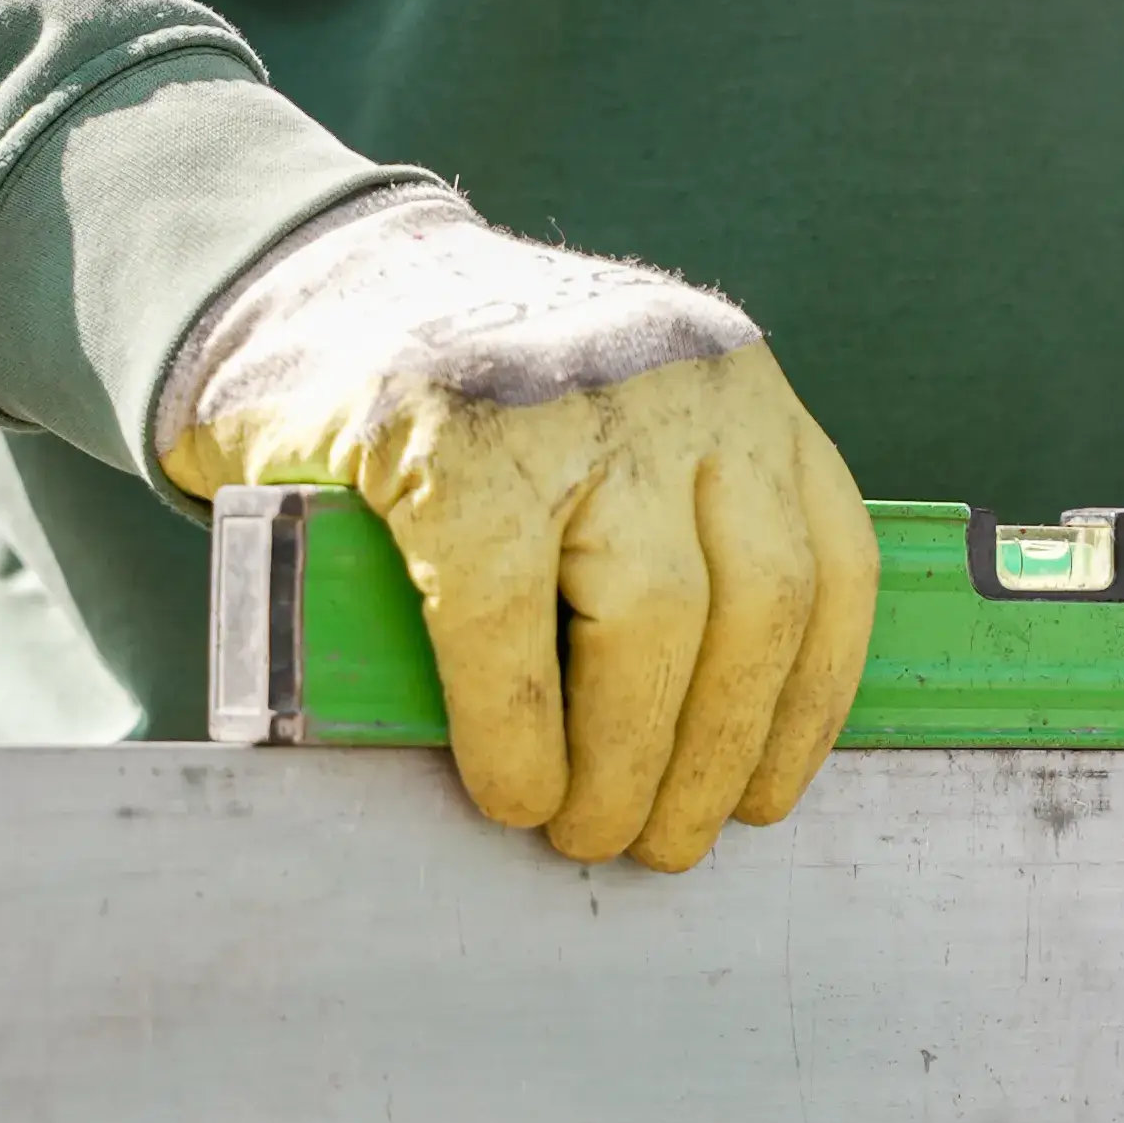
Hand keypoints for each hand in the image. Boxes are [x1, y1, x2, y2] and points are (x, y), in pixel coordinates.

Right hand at [158, 193, 878, 871]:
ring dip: (629, 759)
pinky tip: (509, 786)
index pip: (831, 560)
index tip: (767, 793)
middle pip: (758, 604)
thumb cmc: (459, 396)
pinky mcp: (450, 443)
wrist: (291, 279)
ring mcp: (568, 400)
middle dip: (715, 752)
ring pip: (657, 622)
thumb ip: (674, 524)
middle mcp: (682, 375)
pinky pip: (509, 623)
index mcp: (737, 380)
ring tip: (585, 829)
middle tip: (663, 843)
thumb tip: (709, 736)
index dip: (809, 704)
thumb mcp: (608, 424)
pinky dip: (515, 729)